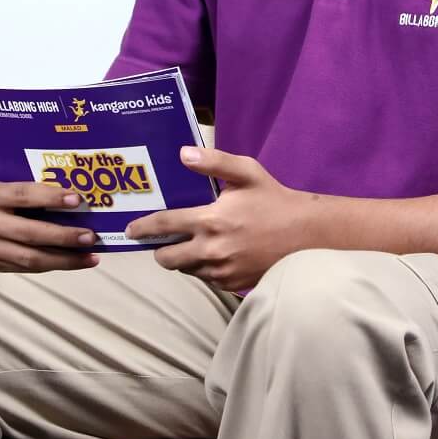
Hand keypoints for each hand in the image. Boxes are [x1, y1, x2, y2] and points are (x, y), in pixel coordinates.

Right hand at [0, 178, 101, 272]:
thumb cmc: (2, 191)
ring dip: (64, 259)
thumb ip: (35, 185)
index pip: (23, 195)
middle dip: (63, 236)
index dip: (51, 198)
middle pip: (28, 233)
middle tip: (90, 237)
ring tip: (90, 257)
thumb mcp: (10, 180)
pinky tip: (75, 261)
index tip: (77, 200)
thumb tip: (78, 197)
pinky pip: (29, 267)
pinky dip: (54, 264)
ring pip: (30, 258)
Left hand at [126, 147, 310, 290]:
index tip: (131, 229)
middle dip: (159, 250)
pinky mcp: (232, 284)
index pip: (163, 226)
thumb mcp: (247, 172)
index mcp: (211, 221)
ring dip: (183, 259)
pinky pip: (205, 279)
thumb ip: (214, 162)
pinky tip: (214, 254)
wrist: (306, 236)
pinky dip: (203, 268)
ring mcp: (221, 271)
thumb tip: (183, 154)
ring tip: (191, 245)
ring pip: (185, 270)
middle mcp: (211, 250)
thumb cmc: (274, 200)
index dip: (142, 228)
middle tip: (163, 241)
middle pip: (166, 259)